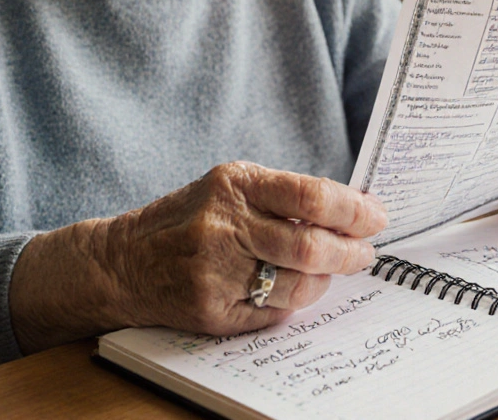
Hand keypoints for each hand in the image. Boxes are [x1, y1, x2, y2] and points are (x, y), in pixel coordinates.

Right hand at [9, 162, 386, 352]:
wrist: (122, 261)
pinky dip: (291, 301)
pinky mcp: (210, 310)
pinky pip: (273, 312)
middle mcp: (224, 226)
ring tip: (328, 272)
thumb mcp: (229, 188)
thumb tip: (354, 211)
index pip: (311, 196)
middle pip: (311, 247)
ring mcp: (215, 272)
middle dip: (350, 253)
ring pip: (298, 285)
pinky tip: (290, 289)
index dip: (353, 210)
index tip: (376, 218)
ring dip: (324, 281)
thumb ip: (284, 196)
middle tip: (365, 254)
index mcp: (235, 185)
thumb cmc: (188, 219)